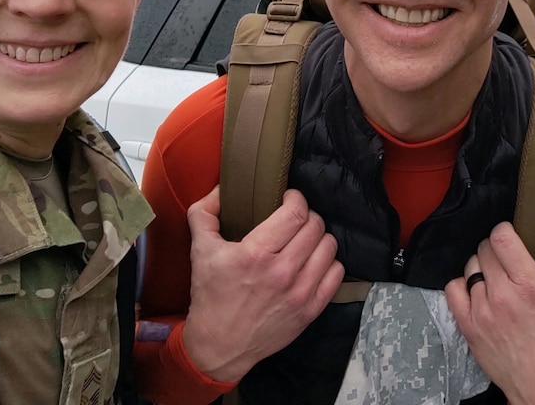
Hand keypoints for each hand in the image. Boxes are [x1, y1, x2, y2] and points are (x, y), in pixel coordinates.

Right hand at [181, 186, 344, 382]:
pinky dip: (328, 262)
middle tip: (294, 220)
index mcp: (255, 254)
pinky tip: (312, 262)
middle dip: (306, 216)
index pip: (295, 213)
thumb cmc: (210, 295)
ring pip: (329, 246)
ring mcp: (299, 293)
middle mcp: (282, 272)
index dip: (296, 198)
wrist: (219, 346)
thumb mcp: (199, 250)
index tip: (287, 199)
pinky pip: (336, 274)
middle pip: (315, 226)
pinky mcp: (310, 310)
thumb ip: (205, 212)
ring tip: (305, 239)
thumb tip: (222, 187)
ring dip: (319, 237)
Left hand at [445, 222, 534, 404]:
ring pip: (470, 268)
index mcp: (530, 286)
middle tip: (508, 257)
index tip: (512, 234)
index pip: (502, 237)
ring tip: (495, 275)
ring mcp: (482, 312)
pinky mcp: (469, 327)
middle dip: (496, 248)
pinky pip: (453, 290)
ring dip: (482, 266)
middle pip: (485, 249)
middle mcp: (502, 296)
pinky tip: (477, 289)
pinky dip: (463, 284)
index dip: (506, 230)